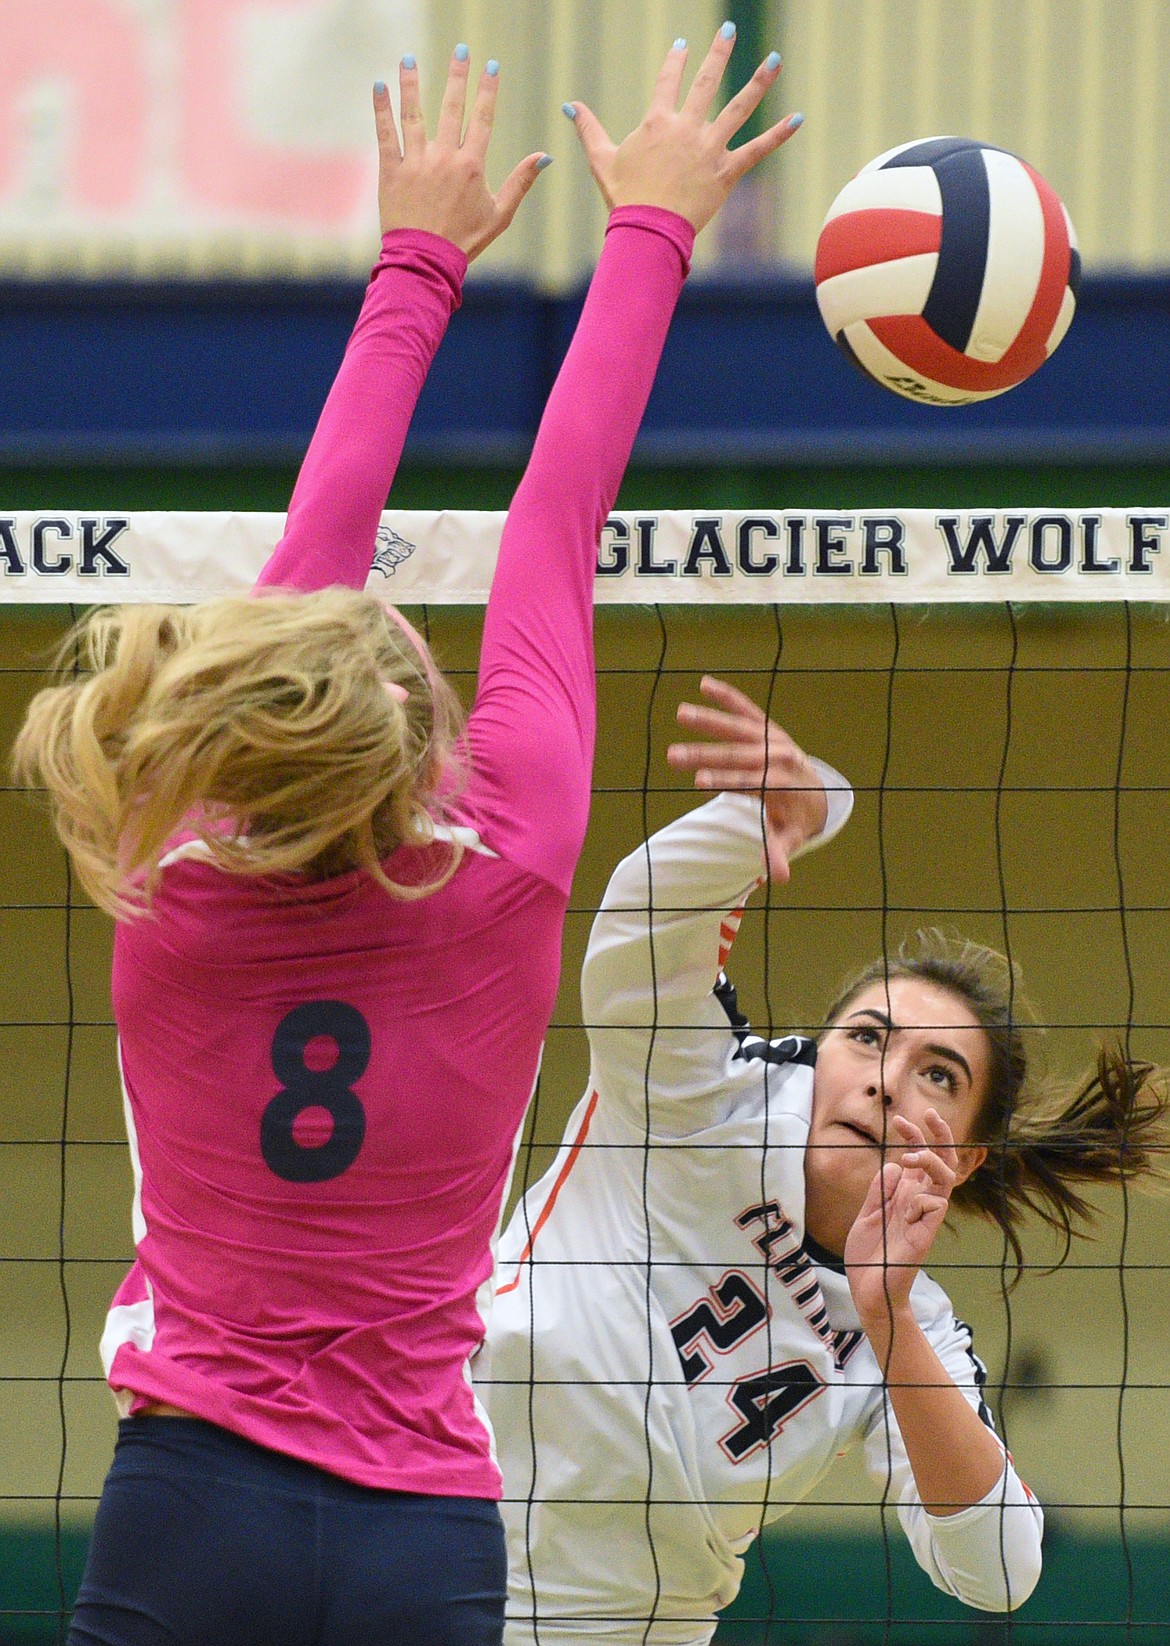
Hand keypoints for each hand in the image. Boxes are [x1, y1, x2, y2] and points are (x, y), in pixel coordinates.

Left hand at [374, 51, 547, 260]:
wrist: (427, 261)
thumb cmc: (465, 241)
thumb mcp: (500, 215)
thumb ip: (520, 182)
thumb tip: (544, 157)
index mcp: (471, 166)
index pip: (482, 119)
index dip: (487, 91)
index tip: (490, 67)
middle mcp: (444, 158)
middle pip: (452, 108)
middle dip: (457, 76)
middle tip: (461, 50)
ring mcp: (416, 163)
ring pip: (414, 114)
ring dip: (412, 83)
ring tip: (410, 58)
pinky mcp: (392, 172)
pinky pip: (386, 135)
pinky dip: (381, 109)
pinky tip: (379, 86)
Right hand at [565, 27, 800, 233]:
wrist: (648, 230)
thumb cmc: (624, 198)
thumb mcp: (602, 160)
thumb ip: (589, 129)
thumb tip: (570, 106)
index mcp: (657, 123)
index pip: (667, 82)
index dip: (675, 62)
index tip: (684, 45)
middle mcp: (686, 128)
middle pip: (706, 83)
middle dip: (719, 54)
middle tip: (730, 31)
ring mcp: (709, 148)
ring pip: (739, 107)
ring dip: (759, 81)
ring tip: (774, 58)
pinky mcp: (727, 172)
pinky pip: (757, 150)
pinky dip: (778, 135)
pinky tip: (798, 118)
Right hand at [666, 676, 826, 881]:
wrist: (817, 790)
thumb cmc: (796, 817)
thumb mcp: (791, 837)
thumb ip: (780, 851)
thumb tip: (779, 878)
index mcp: (783, 783)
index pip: (751, 782)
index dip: (726, 781)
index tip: (699, 781)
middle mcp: (779, 755)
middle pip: (738, 754)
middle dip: (705, 755)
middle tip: (674, 757)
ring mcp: (773, 737)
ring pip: (738, 726)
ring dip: (708, 720)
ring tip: (680, 713)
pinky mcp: (766, 725)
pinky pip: (745, 708)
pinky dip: (726, 696)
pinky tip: (703, 684)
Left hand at [844, 1110, 958, 1329]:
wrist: (867, 1291)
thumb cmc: (869, 1256)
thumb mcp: (868, 1215)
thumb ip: (880, 1190)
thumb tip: (895, 1163)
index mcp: (905, 1195)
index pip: (918, 1158)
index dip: (914, 1136)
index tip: (901, 1120)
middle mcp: (919, 1202)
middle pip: (942, 1162)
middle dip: (940, 1135)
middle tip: (930, 1113)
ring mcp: (925, 1217)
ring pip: (946, 1179)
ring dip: (932, 1161)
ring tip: (912, 1156)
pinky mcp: (926, 1235)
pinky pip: (935, 1206)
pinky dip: (919, 1199)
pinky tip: (904, 1212)